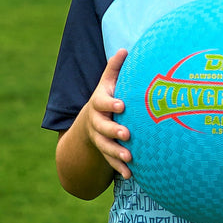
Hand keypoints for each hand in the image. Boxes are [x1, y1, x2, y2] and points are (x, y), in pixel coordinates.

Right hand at [85, 49, 131, 178]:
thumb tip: (125, 49)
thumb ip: (115, 68)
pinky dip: (119, 167)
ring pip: (105, 146)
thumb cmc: (107, 98)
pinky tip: (131, 174)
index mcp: (99, 104)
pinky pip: (110, 161)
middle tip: (126, 134)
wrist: (91, 121)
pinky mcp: (104, 152)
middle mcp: (97, 122)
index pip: (102, 103)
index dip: (111, 103)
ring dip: (116, 152)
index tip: (122, 105)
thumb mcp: (107, 82)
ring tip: (129, 157)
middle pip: (102, 127)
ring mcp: (99, 138)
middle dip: (113, 130)